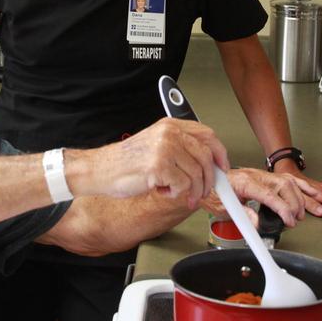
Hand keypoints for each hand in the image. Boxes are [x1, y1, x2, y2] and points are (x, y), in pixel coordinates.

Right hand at [69, 118, 229, 208]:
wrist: (99, 170)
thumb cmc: (124, 162)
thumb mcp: (154, 144)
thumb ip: (180, 148)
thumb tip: (207, 162)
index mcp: (170, 126)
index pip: (207, 135)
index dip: (219, 153)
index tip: (222, 167)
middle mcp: (169, 133)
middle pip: (206, 156)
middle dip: (209, 179)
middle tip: (203, 191)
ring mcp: (164, 148)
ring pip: (197, 174)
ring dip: (192, 191)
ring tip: (179, 193)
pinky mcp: (159, 167)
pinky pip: (183, 186)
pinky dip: (176, 194)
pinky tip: (163, 190)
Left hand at [202, 168, 321, 226]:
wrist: (209, 180)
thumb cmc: (213, 194)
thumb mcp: (222, 208)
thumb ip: (241, 215)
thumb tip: (257, 224)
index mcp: (244, 182)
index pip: (269, 194)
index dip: (282, 208)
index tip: (289, 220)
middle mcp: (256, 175)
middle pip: (283, 185)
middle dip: (294, 204)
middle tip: (294, 220)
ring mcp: (262, 174)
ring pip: (288, 181)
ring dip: (299, 197)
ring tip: (302, 213)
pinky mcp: (266, 176)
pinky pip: (288, 178)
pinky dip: (301, 186)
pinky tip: (311, 193)